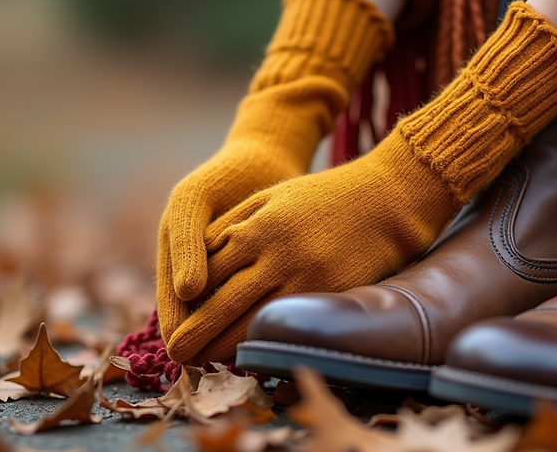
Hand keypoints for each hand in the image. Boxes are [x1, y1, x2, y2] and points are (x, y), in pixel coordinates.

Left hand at [164, 130, 458, 362]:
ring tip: (202, 358)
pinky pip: (289, 323)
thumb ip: (234, 226)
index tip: (172, 315)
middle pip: (223, 303)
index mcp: (258, 228)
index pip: (208, 271)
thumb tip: (198, 261)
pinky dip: (264, 337)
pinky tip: (249, 347)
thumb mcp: (271, 198)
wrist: (385, 199)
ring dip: (223, 344)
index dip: (186, 298)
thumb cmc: (322, 197)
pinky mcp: (331, 294)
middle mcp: (278, 256)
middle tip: (175, 353)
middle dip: (195, 332)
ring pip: (253, 321)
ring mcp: (307, 279)